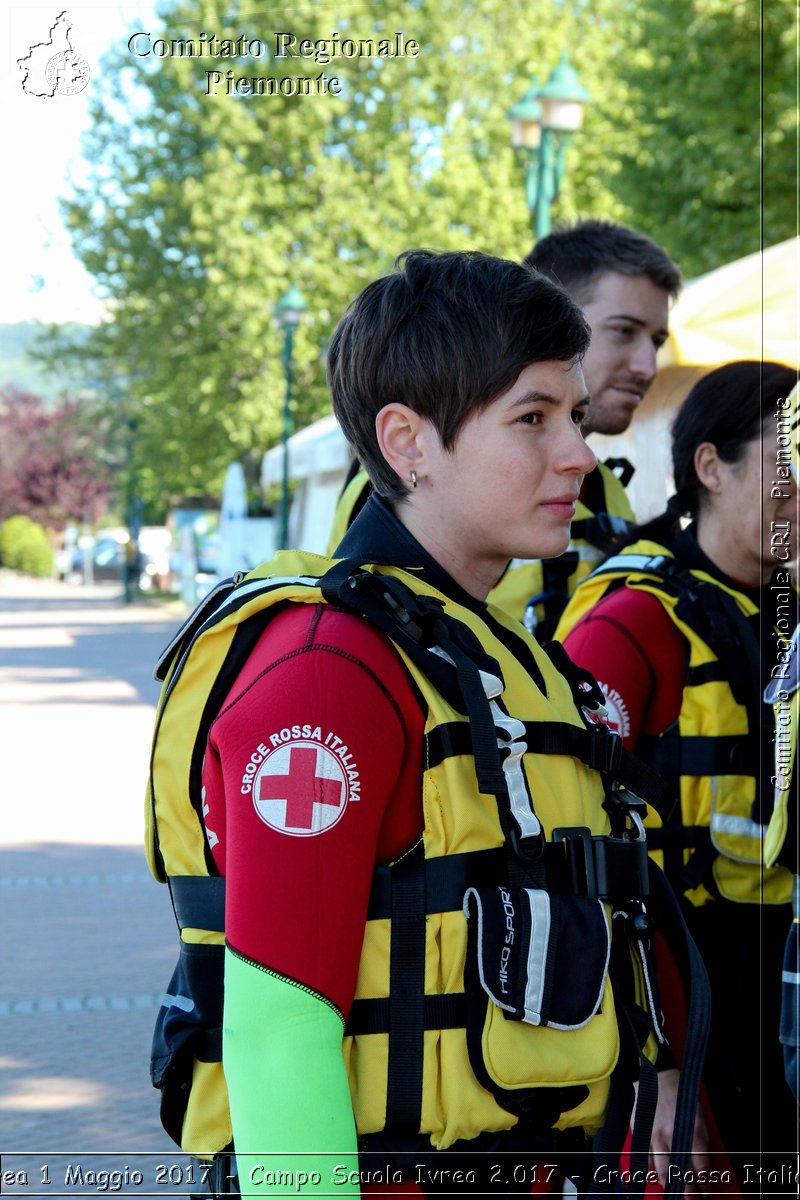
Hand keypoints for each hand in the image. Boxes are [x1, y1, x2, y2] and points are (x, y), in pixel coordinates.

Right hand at [635, 1067, 710, 1195]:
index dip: (704, 1183)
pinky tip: (654, 1176)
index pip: (700, 1168)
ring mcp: (655, 1136)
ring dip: (668, 1184)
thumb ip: (700, 1139)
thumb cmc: (680, 1093)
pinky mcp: (641, 1132)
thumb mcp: (698, 1114)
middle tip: (690, 1199)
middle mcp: (673, 1136)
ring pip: (661, 1170)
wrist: (656, 1076)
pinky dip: (649, 1171)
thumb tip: (701, 1161)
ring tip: (673, 1189)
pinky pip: (645, 1159)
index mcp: (691, 1131)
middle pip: (680, 1174)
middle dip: (687, 1191)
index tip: (705, 1190)